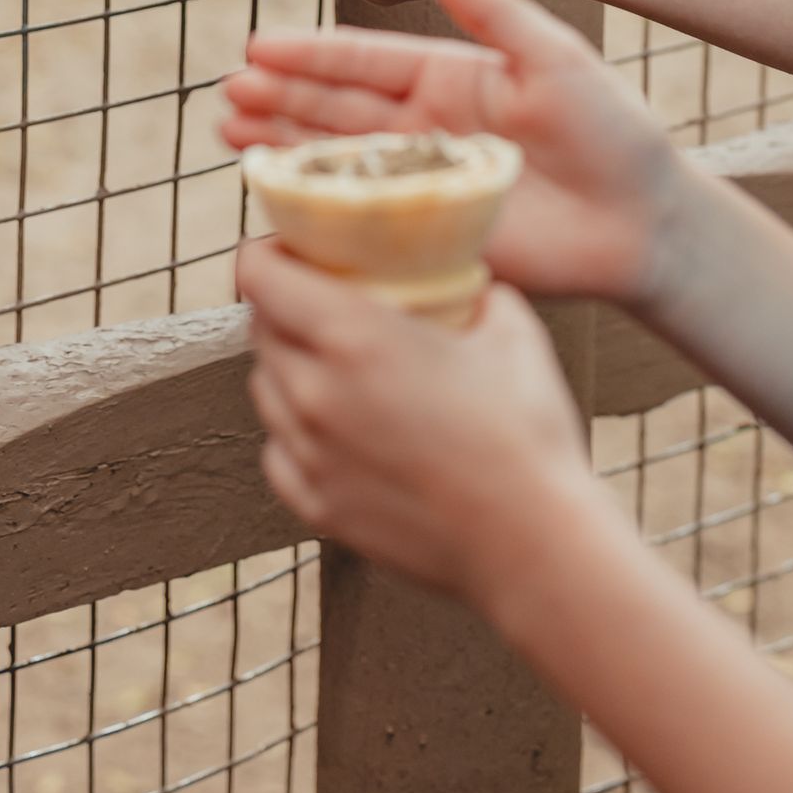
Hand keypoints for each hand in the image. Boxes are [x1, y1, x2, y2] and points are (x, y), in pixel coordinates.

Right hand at [224, 0, 682, 306]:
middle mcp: (428, 126)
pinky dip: (314, 207)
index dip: (312, 55)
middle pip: (338, 109)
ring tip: (231, 132)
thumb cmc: (614, 132)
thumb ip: (496, 12)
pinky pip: (363, 219)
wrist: (646, 220)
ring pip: (339, 159)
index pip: (366, 61)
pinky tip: (273, 194)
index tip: (260, 45)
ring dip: (283, 144)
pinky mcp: (431, 234)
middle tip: (229, 92)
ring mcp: (424, 181)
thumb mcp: (556, 57)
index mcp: (451, 77)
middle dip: (281, 98)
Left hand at [240, 236, 598, 604]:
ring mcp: (310, 455)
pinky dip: (296, 432)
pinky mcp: (318, 508)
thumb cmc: (525, 433)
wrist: (533, 544)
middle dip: (282, 305)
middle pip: (260, 327)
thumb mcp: (509, 326)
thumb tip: (468, 277)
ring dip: (288, 366)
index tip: (291, 247)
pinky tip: (339, 428)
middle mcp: (314, 391)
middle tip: (324, 299)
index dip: (267, 251)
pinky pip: (279, 451)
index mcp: (353, 336)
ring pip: (264, 388)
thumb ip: (474, 288)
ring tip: (337, 365)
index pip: (259, 274)